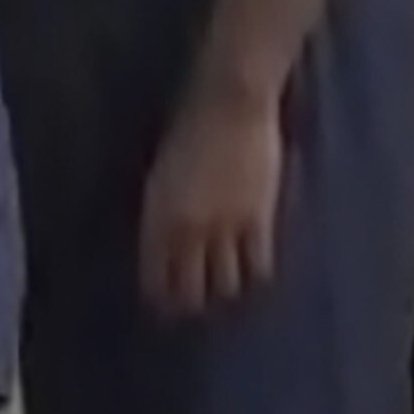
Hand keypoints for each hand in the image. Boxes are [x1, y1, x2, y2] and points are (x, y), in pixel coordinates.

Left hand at [140, 91, 286, 316]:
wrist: (228, 103)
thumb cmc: (188, 129)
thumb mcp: (161, 175)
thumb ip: (163, 212)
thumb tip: (166, 245)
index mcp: (157, 217)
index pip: (155, 276)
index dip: (161, 299)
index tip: (164, 310)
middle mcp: (186, 229)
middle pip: (189, 290)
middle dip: (191, 305)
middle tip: (197, 310)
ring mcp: (224, 226)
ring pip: (226, 284)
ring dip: (226, 294)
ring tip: (228, 298)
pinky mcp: (258, 219)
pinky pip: (257, 265)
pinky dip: (256, 277)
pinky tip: (255, 278)